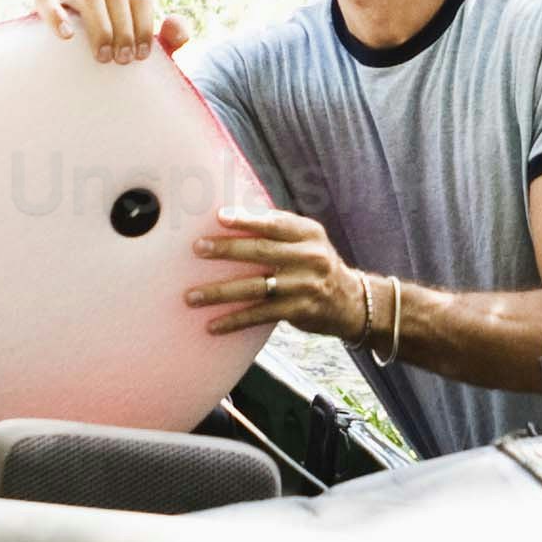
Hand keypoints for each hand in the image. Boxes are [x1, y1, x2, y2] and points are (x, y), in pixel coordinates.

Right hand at [34, 0, 184, 65]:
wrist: (77, 73)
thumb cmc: (118, 52)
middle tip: (123, 61)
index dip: (144, 26)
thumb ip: (170, 39)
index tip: (142, 57)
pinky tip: (67, 36)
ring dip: (99, 26)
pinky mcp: (46, 0)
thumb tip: (174, 22)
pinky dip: (56, 15)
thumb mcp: (145, 49)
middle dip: (124, 30)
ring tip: (103, 56)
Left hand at [190, 207, 377, 342]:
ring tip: (191, 296)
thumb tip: (230, 216)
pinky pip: (261, 315)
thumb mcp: (307, 241)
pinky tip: (212, 325)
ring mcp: (305, 285)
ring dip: (220, 292)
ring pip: (256, 287)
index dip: (247, 219)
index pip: (275, 222)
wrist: (350, 301)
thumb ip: (278, 230)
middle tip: (197, 248)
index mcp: (308, 233)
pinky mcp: (300, 310)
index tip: (219, 217)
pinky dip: (234, 321)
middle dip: (227, 249)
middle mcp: (309, 256)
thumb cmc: (314, 264)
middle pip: (262, 251)